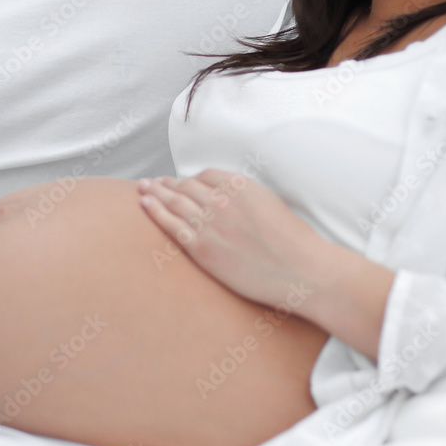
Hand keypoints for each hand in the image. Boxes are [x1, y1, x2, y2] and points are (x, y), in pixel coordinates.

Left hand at [138, 169, 322, 311]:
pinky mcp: (203, 248)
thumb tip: (228, 196)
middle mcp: (222, 199)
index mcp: (240, 185)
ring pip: (174, 201)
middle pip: (185, 186)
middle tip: (152, 182)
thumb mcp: (269, 203)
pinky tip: (144, 204)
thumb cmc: (293, 241)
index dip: (189, 179)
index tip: (180, 181)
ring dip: (155, 192)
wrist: (301, 270)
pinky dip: (155, 212)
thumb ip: (244, 195)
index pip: (204, 175)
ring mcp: (210, 223)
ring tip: (143, 189)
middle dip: (167, 183)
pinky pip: (172, 225)